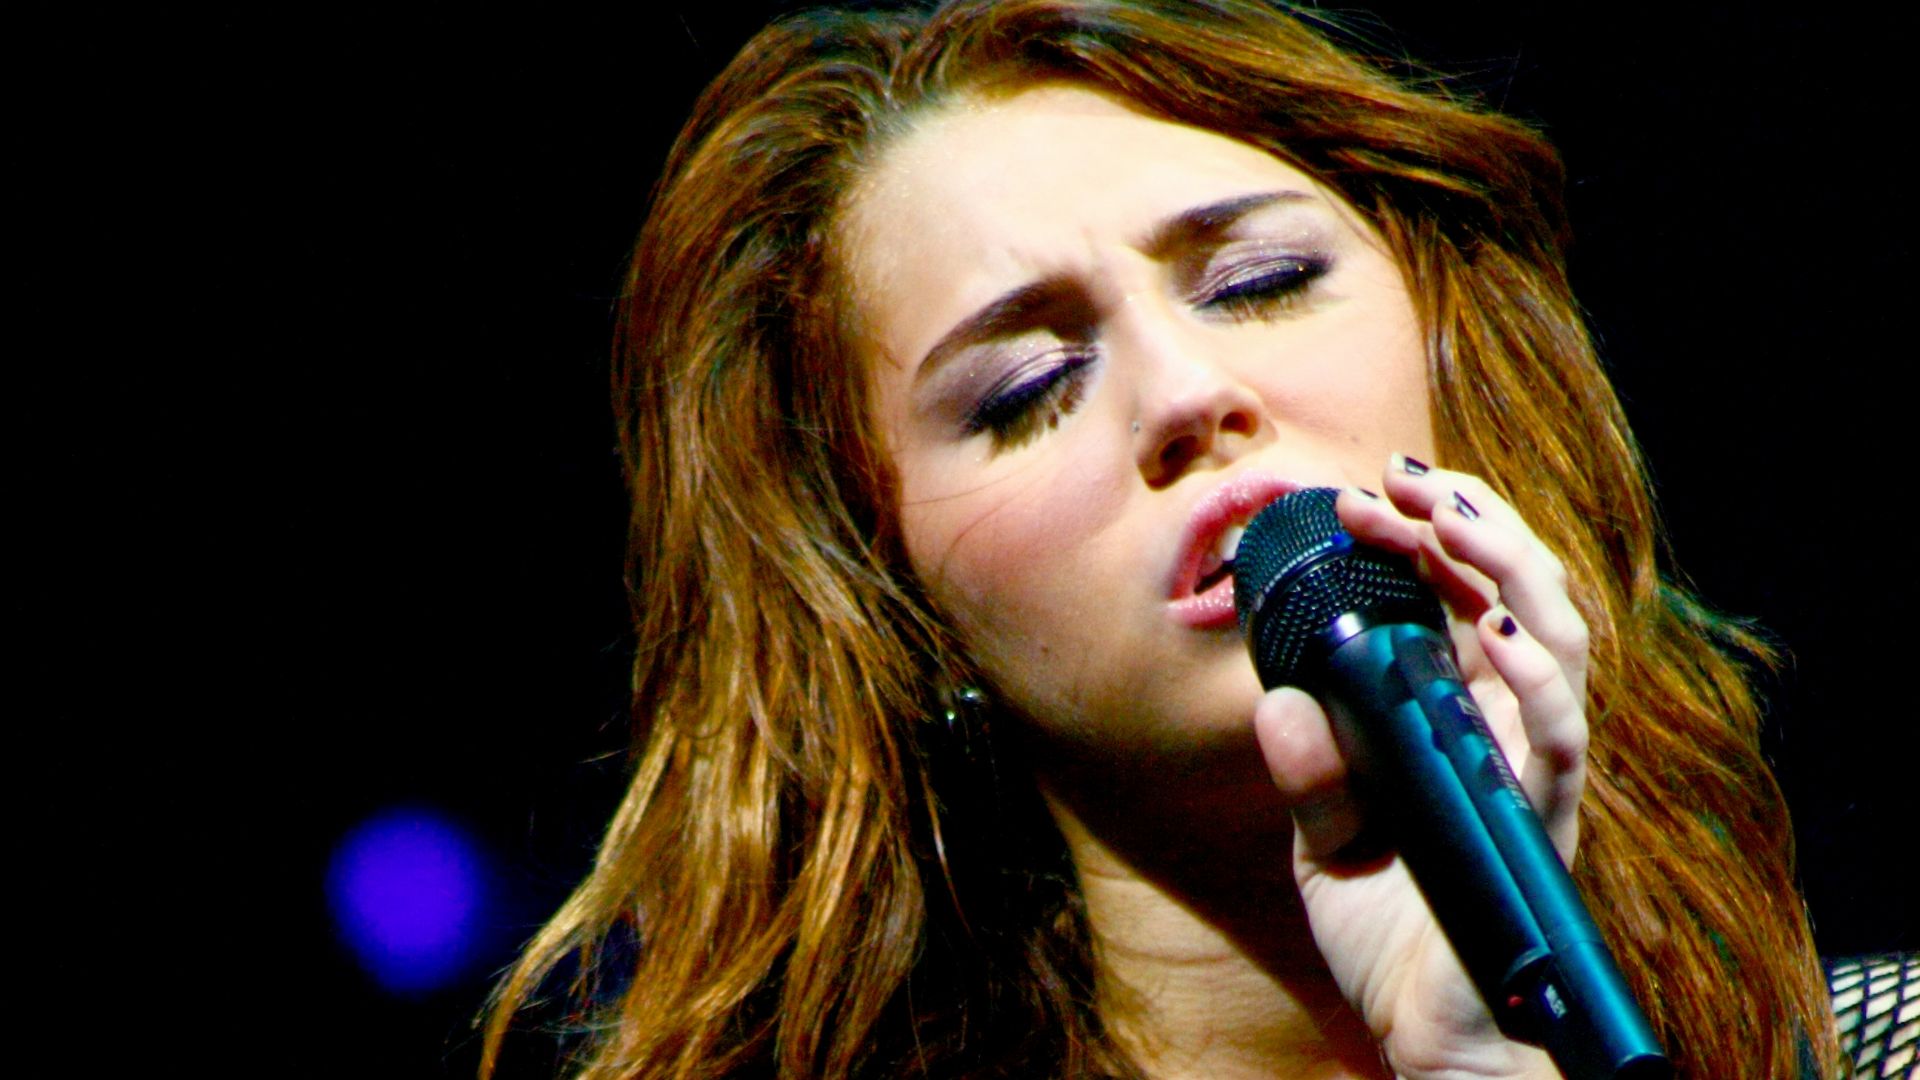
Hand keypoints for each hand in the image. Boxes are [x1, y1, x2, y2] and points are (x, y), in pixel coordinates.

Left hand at [1250, 456, 1588, 1078]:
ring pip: (1553, 639)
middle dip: (1464, 522)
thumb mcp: (1326, 839)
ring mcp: (1532, 766)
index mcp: (1459, 718)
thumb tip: (1278, 703)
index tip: (1365, 494)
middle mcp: (1508, 728)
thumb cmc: (1393, 929)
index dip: (1424, 535)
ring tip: (1450, 517)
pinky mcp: (1539, 817)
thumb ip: (1309, 772)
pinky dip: (1531, 676)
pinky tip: (1488, 632)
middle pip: (1514, 594)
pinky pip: (1554, 736)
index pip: (1461, 598)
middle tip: (1400, 480)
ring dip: (1504, 567)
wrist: (1428, 1032)